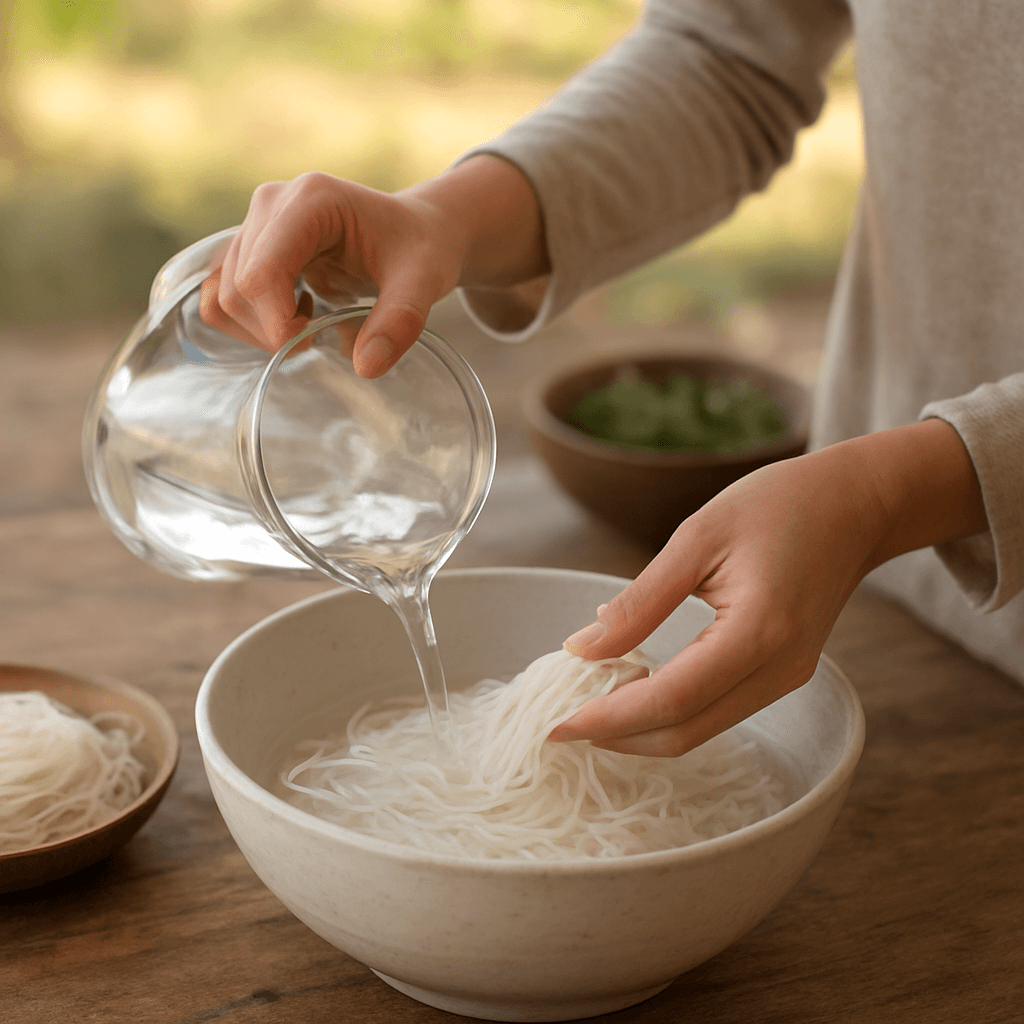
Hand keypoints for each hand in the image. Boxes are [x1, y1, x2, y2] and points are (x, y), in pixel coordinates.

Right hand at [199, 173, 461, 376]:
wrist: (416, 232)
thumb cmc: (421, 249)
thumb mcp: (424, 282)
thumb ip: (400, 322)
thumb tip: (364, 367)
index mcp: (311, 201)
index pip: (262, 273)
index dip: (277, 323)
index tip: (314, 343)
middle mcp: (271, 204)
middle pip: (239, 290)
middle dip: (273, 332)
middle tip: (320, 340)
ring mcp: (255, 224)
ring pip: (224, 296)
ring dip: (260, 331)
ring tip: (311, 326)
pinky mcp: (249, 248)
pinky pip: (222, 296)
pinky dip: (250, 323)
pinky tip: (295, 315)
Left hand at [551, 419, 986, 756]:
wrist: (856, 505)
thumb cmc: (779, 504)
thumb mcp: (698, 537)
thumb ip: (640, 601)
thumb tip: (582, 648)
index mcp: (759, 632)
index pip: (671, 700)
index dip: (609, 719)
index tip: (556, 726)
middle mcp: (779, 670)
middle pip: (685, 731)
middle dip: (618, 736)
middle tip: (561, 725)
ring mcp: (787, 678)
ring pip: (702, 729)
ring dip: (642, 729)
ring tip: (589, 706)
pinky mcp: (784, 674)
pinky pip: (718, 711)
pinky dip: (671, 712)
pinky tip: (634, 689)